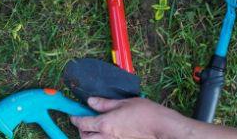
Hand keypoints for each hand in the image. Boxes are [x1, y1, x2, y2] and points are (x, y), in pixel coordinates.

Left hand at [70, 97, 192, 138]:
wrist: (163, 128)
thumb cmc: (146, 113)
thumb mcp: (124, 102)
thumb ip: (105, 103)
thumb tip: (90, 101)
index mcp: (105, 124)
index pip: (83, 123)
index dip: (75, 119)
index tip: (73, 115)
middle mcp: (107, 137)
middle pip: (85, 137)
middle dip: (82, 130)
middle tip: (85, 122)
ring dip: (91, 136)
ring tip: (96, 129)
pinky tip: (108, 133)